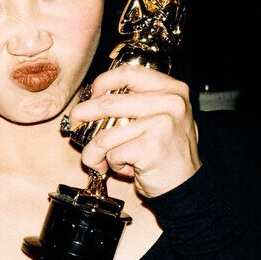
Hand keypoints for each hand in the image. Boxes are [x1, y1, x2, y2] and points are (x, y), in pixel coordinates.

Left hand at [71, 65, 199, 197]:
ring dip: (95, 151)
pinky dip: (112, 164)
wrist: (186, 186)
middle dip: (83, 114)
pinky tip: (126, 168)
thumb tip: (94, 97)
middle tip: (74, 122)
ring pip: (106, 134)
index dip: (102, 82)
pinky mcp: (150, 147)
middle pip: (109, 102)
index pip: (128, 72)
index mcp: (172, 89)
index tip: (91, 95)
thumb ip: (137, 102)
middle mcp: (170, 102)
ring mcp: (161, 124)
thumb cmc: (167, 153)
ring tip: (102, 159)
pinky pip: (112, 153)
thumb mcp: (162, 117)